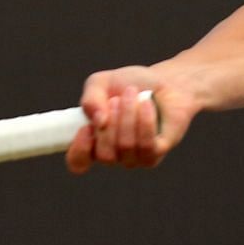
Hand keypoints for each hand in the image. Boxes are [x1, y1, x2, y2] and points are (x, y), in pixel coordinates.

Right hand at [65, 66, 197, 172]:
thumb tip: (97, 120)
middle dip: (111, 123)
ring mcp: (135, 157)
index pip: (78, 163)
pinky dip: (145, 121)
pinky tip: (146, 104)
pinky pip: (147, 145)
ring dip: (128, 116)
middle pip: (104, 155)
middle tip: (117, 99)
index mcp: (94, 141)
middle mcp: (113, 154)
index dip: (79, 150)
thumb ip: (90, 98)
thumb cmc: (131, 84)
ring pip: (126, 147)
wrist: (165, 81)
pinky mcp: (156, 153)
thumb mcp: (101, 83)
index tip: (86, 127)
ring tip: (132, 93)